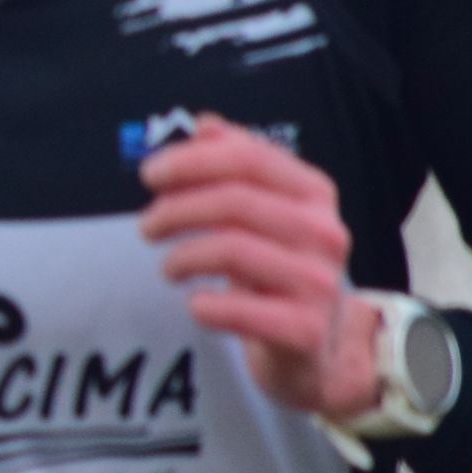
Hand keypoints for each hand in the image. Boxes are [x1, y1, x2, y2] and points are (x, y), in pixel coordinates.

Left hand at [138, 114, 378, 421]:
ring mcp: (318, 283)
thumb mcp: (264, 212)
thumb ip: (236, 166)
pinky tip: (196, 303)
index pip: (250, 158)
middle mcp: (325, 233)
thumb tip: (205, 124)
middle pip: (235, 201)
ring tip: (169, 267)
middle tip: (147, 225)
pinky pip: (234, 309)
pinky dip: (202, 304)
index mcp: (315, 194)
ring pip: (231, 250)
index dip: (192, 161)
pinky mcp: (302, 330)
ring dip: (183, 256)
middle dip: (177, 209)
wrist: (317, 349)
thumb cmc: (278, 271)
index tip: (149, 174)